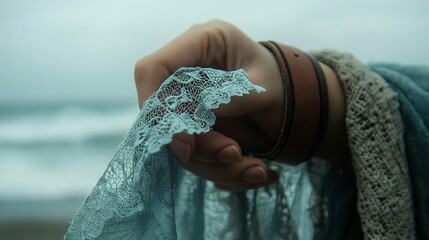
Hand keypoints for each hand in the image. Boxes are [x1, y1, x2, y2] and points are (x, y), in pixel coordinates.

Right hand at [134, 19, 284, 190]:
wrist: (292, 104)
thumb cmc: (282, 85)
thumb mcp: (262, 88)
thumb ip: (226, 99)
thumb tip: (190, 126)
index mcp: (201, 43)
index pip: (153, 69)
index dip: (153, 105)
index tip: (181, 143)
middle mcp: (187, 72)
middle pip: (165, 116)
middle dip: (200, 147)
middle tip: (235, 154)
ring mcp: (187, 102)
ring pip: (181, 146)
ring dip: (216, 167)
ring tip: (259, 170)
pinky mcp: (192, 128)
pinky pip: (197, 159)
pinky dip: (225, 172)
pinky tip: (256, 171)